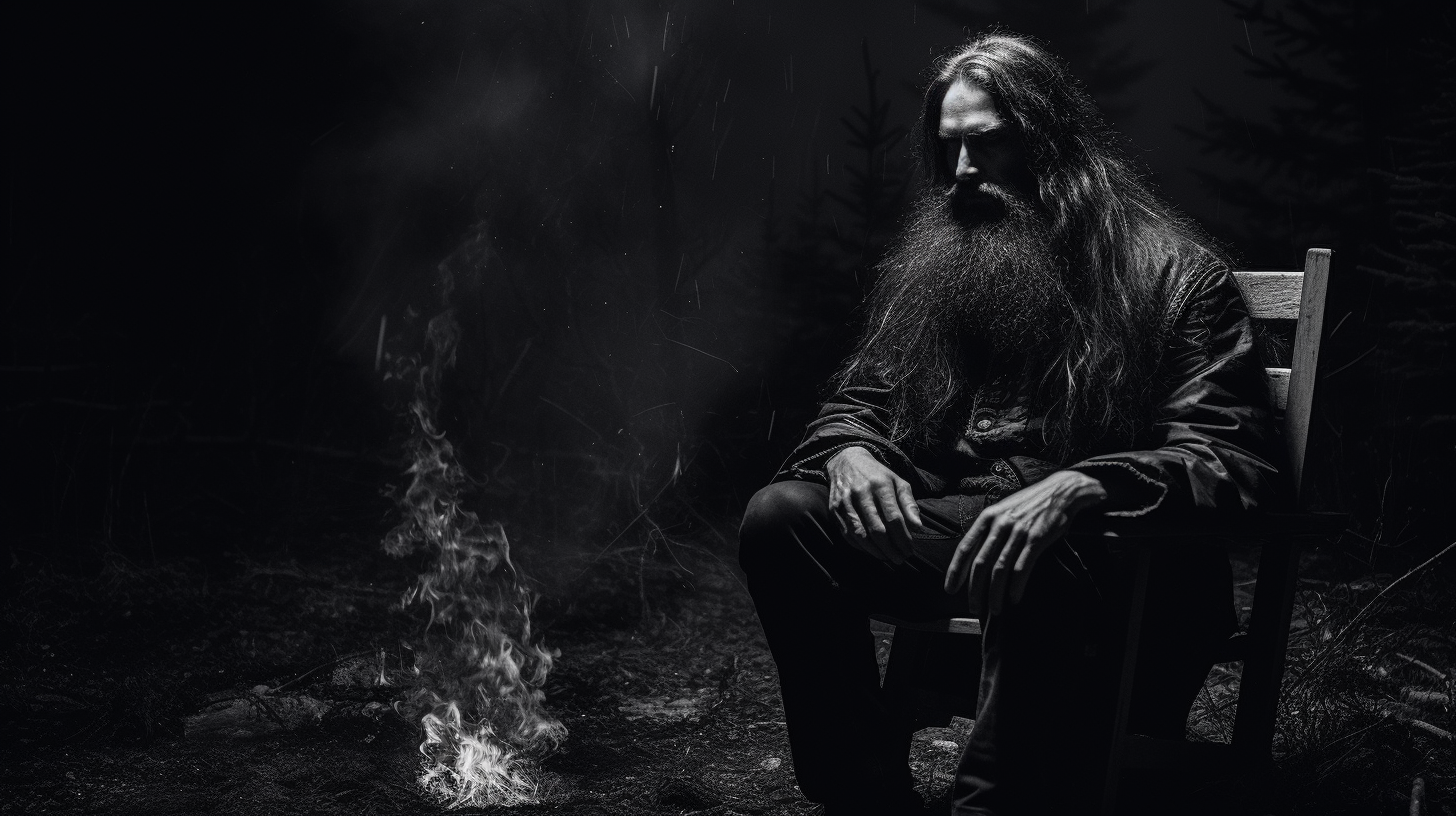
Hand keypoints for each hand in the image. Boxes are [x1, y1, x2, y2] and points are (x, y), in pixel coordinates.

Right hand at [825, 446, 925, 562]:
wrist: (846, 461)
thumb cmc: (877, 475)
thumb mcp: (898, 482)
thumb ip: (909, 504)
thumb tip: (918, 528)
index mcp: (880, 485)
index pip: (894, 518)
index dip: (903, 538)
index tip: (910, 549)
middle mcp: (861, 493)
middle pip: (877, 530)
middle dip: (891, 549)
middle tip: (901, 559)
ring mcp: (845, 502)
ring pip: (860, 535)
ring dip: (876, 551)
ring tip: (888, 558)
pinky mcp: (834, 509)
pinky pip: (847, 534)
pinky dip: (860, 547)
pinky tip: (872, 551)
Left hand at [943, 469, 1108, 615]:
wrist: (1061, 491)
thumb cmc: (1030, 505)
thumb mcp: (1003, 511)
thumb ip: (989, 531)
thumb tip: (975, 559)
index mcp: (988, 517)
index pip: (965, 548)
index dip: (955, 571)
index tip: (949, 589)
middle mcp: (1000, 524)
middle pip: (981, 563)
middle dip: (975, 590)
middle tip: (975, 608)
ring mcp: (1018, 531)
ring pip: (1000, 569)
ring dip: (995, 593)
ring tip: (995, 609)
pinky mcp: (1037, 538)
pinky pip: (1022, 567)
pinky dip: (1016, 586)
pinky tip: (1014, 598)